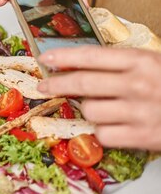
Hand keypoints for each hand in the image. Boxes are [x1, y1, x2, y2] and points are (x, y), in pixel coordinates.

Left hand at [37, 46, 160, 150]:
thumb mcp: (154, 63)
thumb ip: (123, 62)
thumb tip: (80, 61)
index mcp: (141, 60)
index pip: (91, 56)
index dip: (63, 57)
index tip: (45, 58)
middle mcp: (138, 84)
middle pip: (81, 83)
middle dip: (56, 84)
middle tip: (44, 85)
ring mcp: (140, 112)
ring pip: (90, 111)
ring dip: (89, 110)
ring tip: (103, 107)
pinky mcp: (144, 137)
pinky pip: (104, 134)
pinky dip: (105, 131)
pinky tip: (115, 125)